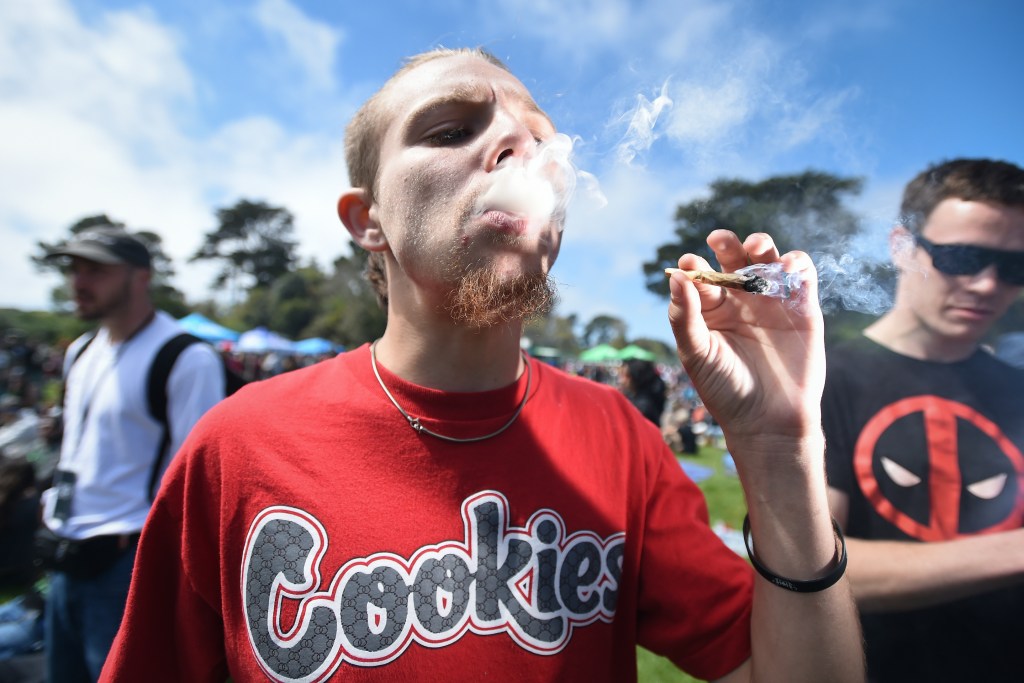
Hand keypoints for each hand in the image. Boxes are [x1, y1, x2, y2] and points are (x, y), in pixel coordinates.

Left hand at [667, 230, 823, 444]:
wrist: (768, 421)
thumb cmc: (725, 390)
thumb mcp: (697, 353)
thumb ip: (685, 316)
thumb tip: (675, 276)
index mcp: (711, 309)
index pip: (701, 277)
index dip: (695, 266)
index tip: (689, 263)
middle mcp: (740, 300)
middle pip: (734, 259)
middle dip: (727, 244)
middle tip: (720, 239)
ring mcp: (772, 301)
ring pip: (768, 260)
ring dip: (762, 245)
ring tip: (756, 246)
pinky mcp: (802, 307)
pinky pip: (802, 275)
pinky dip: (797, 263)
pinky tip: (787, 266)